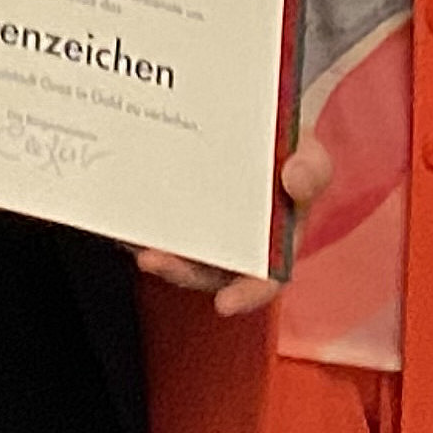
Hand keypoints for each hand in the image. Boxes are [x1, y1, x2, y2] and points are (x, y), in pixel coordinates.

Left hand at [134, 130, 332, 318]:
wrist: (259, 129)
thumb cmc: (290, 153)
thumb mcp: (311, 156)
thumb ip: (312, 170)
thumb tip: (295, 179)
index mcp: (274, 247)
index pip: (263, 282)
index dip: (246, 295)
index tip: (225, 304)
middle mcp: (234, 249)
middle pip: (206, 272)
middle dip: (179, 271)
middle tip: (154, 260)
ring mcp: (202, 233)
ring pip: (174, 254)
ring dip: (152, 252)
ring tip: (132, 240)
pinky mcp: (175, 215)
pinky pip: (153, 229)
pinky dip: (135, 228)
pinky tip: (120, 218)